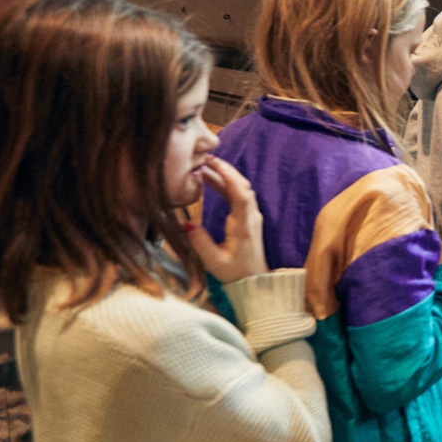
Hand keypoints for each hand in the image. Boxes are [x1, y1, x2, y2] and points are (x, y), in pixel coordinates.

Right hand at [186, 156, 267, 283]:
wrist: (255, 282)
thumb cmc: (235, 273)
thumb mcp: (213, 261)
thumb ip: (200, 242)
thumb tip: (186, 224)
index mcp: (244, 226)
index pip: (240, 195)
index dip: (228, 177)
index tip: (214, 165)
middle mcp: (251, 218)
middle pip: (243, 187)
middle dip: (226, 171)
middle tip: (207, 159)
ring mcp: (252, 217)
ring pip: (242, 190)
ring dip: (226, 177)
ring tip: (206, 167)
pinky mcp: (249, 219)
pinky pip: (240, 196)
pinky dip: (228, 185)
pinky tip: (213, 181)